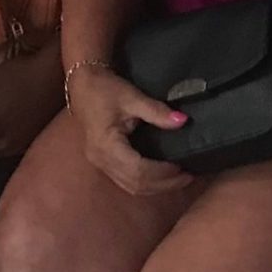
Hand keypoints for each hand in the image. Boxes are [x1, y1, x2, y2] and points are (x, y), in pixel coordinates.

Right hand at [70, 63, 191, 196]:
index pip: (138, 170)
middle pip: (136, 184)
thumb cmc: (104, 89)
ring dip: (156, 187)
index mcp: (106, 145)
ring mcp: (100, 164)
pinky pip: (126, 181)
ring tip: (179, 179)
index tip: (183, 167)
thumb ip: (156, 111)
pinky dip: (145, 182)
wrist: (82, 85)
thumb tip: (182, 121)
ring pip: (131, 187)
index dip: (162, 173)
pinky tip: (161, 176)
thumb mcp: (131, 97)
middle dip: (164, 184)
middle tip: (189, 177)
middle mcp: (101, 160)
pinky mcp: (103, 162)